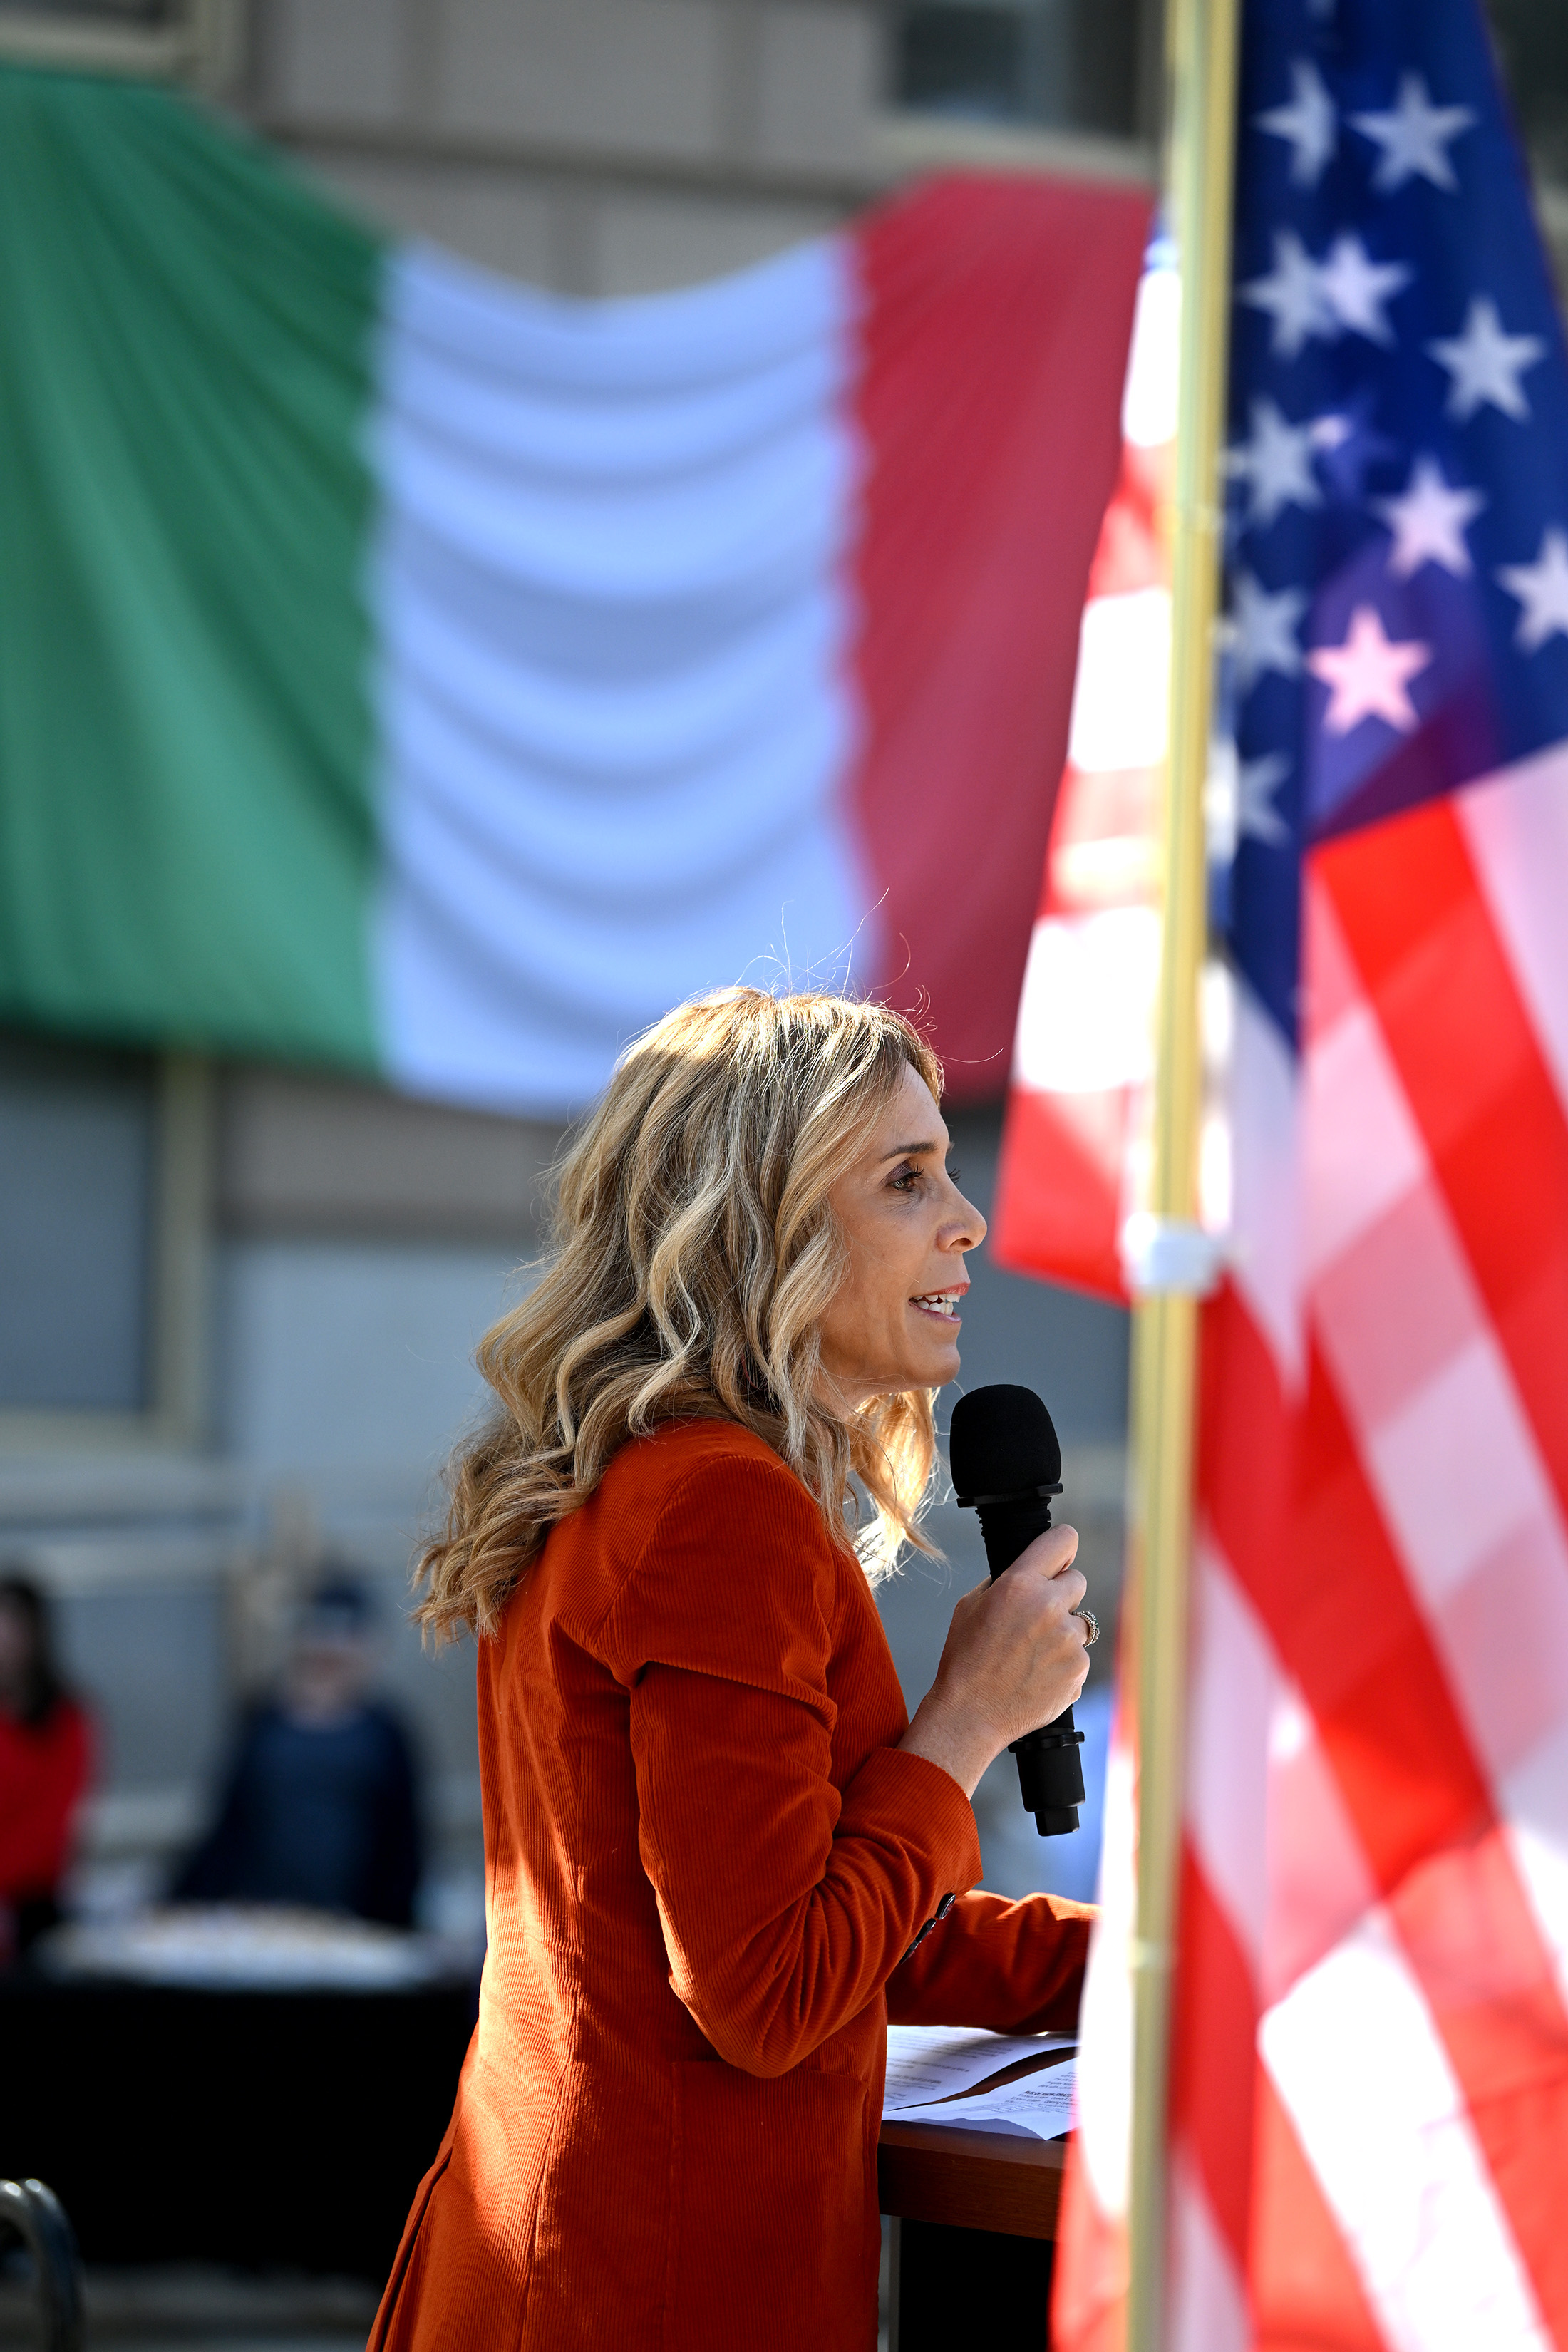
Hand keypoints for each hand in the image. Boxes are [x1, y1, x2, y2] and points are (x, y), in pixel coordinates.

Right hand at [897, 1525, 1087, 1797]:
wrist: (971, 1713)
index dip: (1061, 1548)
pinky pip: (1079, 1656)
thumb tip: (1030, 1572)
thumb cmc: (965, 1658)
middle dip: (1060, 1595)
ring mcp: (1068, 1641)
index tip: (1059, 1556)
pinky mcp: (1079, 1670)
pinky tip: (1038, 1675)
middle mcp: (1050, 1607)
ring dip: (1063, 1632)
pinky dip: (1064, 1664)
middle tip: (1036, 1617)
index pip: (1064, 1540)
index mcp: (1020, 1584)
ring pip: (1080, 1623)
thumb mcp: (971, 1604)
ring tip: (1032, 1654)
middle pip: (1077, 1581)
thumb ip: (1006, 1582)